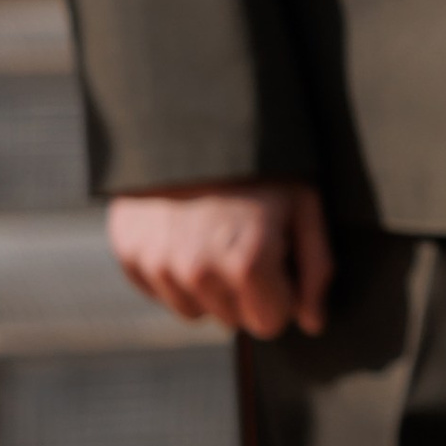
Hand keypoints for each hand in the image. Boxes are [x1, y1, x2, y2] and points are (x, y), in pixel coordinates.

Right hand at [106, 180, 334, 337]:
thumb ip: (315, 268)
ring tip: (215, 232)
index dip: (279, 293)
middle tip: (246, 236)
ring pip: (194, 310)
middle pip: (232, 320)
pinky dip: (174, 271)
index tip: (277, 257)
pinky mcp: (130, 256)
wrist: (193, 122)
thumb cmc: (261, 165)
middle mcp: (199, 272)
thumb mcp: (303, 204)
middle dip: (245, 289)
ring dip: (209, 284)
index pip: (269, 323)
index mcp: (248, 263)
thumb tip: (313, 324)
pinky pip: (160, 291)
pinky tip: (185, 231)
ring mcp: (160, 266)